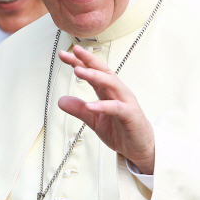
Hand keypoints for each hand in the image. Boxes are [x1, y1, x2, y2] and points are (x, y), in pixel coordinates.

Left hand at [58, 45, 154, 173]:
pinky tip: (90, 105)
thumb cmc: (121, 130)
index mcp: (108, 91)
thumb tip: (61, 100)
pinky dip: (103, 105)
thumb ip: (79, 109)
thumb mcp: (94, 120)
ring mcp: (125, 102)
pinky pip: (116, 107)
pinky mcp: (130, 115)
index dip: (79, 62)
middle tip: (74, 52)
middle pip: (103, 71)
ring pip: (110, 84)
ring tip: (78, 71)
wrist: (139, 147)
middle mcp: (117, 92)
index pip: (93, 72)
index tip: (64, 54)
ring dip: (94, 76)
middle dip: (88, 60)